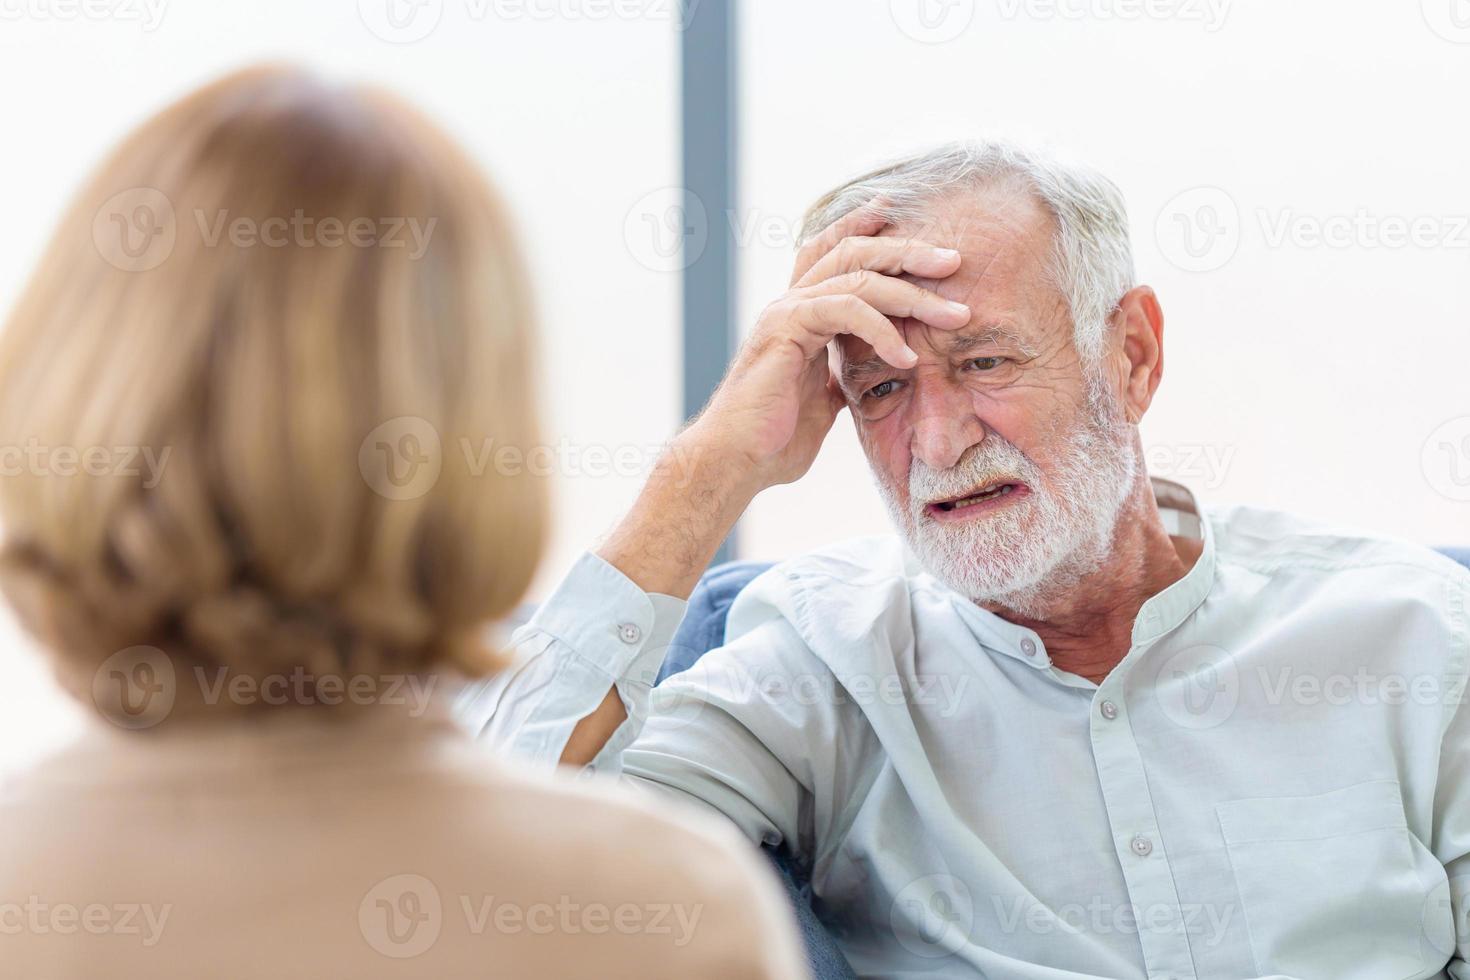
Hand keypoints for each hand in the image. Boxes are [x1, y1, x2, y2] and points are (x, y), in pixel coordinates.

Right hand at [684, 202, 969, 491]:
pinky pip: (844, 309)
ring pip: (857, 277)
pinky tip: (907, 358)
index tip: (902, 216)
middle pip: (852, 251)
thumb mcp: (823, 404)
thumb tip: (872, 379)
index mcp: (800, 315)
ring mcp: (786, 313)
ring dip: (912, 293)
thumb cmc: (773, 441)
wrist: (734, 462)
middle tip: (954, 261)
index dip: (865, 229)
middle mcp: (791, 304)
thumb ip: (842, 379)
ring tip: (954, 315)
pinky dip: (881, 329)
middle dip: (907, 251)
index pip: (834, 254)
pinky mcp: (786, 329)